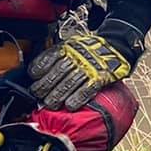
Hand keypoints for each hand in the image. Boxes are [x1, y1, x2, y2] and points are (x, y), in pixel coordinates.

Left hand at [27, 18, 143, 110]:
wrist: (118, 45)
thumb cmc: (90, 49)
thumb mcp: (72, 44)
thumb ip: (58, 55)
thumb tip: (39, 70)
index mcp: (69, 47)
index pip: (50, 57)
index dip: (39, 68)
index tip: (33, 76)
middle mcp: (77, 56)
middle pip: (57, 72)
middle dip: (45, 85)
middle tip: (37, 94)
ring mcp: (89, 67)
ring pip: (70, 82)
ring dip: (58, 95)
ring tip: (50, 104)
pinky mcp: (101, 77)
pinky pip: (87, 89)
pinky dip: (78, 98)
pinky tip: (69, 106)